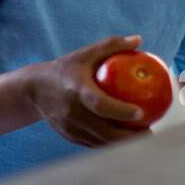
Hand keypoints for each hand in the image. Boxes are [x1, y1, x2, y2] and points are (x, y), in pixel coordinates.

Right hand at [27, 35, 150, 146]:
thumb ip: (111, 46)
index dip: (120, 111)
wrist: (34, 90)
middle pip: (104, 132)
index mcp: (76, 90)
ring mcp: (71, 128)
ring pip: (102, 142)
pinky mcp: (70, 137)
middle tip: (150, 131)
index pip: (100, 104)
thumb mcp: (85, 54)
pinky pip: (95, 144)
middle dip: (130, 138)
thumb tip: (138, 40)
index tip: (141, 112)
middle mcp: (73, 112)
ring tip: (144, 138)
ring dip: (124, 144)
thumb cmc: (65, 68)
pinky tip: (127, 140)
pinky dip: (112, 144)